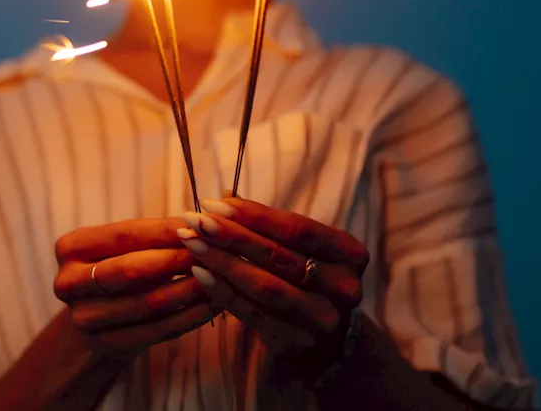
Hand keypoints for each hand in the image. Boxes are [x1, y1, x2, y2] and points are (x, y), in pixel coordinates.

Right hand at [53, 218, 217, 357]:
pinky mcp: (107, 344)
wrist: (96, 321)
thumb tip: (203, 221)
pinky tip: (213, 305)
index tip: (203, 224)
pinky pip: (157, 331)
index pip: (125, 235)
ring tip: (220, 278)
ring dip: (189, 290)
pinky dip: (189, 317)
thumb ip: (155, 234)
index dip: (166, 230)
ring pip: (147, 303)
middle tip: (215, 252)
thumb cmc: (118, 271)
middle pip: (131, 269)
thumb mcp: (124, 248)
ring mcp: (85, 317)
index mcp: (71, 247)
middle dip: (178, 260)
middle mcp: (69, 282)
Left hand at [179, 194, 368, 372]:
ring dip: (222, 261)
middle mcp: (344, 287)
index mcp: (350, 253)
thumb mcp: (301, 249)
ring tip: (191, 242)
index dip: (254, 214)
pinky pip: (253, 314)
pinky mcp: (298, 343)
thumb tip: (224, 197)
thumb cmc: (308, 279)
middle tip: (194, 220)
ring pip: (264, 285)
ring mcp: (323, 319)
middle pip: (279, 256)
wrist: (328, 342)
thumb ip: (268, 225)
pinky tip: (199, 273)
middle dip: (230, 235)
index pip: (298, 228)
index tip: (213, 203)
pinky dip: (223, 292)